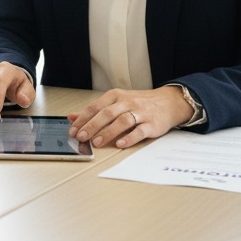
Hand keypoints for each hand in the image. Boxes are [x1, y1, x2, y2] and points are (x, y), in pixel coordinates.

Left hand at [67, 85, 193, 148]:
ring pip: (121, 121)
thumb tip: (72, 117)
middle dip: (92, 126)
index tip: (73, 130)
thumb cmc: (139, 103)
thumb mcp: (116, 102)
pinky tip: (120, 144)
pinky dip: (129, 138)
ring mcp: (140, 113)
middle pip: (107, 113)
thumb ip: (94, 111)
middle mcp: (126, 102)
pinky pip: (139, 131)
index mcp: (115, 96)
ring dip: (108, 133)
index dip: (83, 119)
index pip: (95, 107)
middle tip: (82, 137)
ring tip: (97, 143)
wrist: (168, 102)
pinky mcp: (152, 124)